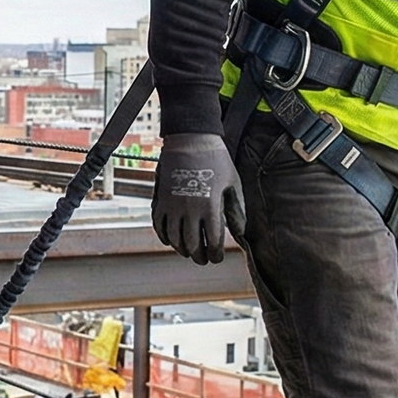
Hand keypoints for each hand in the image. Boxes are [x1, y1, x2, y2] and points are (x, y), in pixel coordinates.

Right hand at [152, 133, 244, 264]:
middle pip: (192, 245)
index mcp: (210, 206)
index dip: (216, 254)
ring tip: (189, 252)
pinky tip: (171, 240)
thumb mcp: (233, 183)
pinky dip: (164, 237)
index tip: (217, 258)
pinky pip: (158, 225)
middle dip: (199, 256)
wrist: (190, 138)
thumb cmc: (216, 160)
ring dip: (182, 249)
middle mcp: (189, 209)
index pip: (213, 242)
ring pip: (174, 238)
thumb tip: (239, 233)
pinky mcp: (160, 199)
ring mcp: (172, 205)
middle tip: (204, 259)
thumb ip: (237, 210)